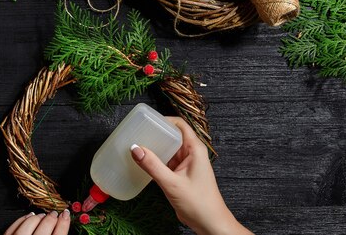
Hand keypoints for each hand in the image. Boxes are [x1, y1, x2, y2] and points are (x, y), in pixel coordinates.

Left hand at [3, 210, 69, 234]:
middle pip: (46, 226)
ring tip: (43, 216)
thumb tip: (61, 227)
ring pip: (31, 222)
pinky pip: (16, 224)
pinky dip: (24, 219)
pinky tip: (30, 217)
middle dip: (53, 217)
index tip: (66, 215)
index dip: (65, 222)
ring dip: (39, 217)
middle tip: (56, 214)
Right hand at [130, 116, 252, 234]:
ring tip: (137, 146)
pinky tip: (144, 163)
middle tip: (138, 134)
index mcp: (195, 149)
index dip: (164, 120)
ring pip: (168, 149)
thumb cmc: (199, 204)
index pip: (179, 125)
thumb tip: (135, 149)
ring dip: (155, 148)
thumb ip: (153, 165)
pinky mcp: (181, 174)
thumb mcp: (172, 183)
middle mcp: (192, 153)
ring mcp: (187, 164)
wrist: (210, 224)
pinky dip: (156, 161)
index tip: (148, 122)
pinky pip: (167, 162)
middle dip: (156, 134)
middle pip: (172, 135)